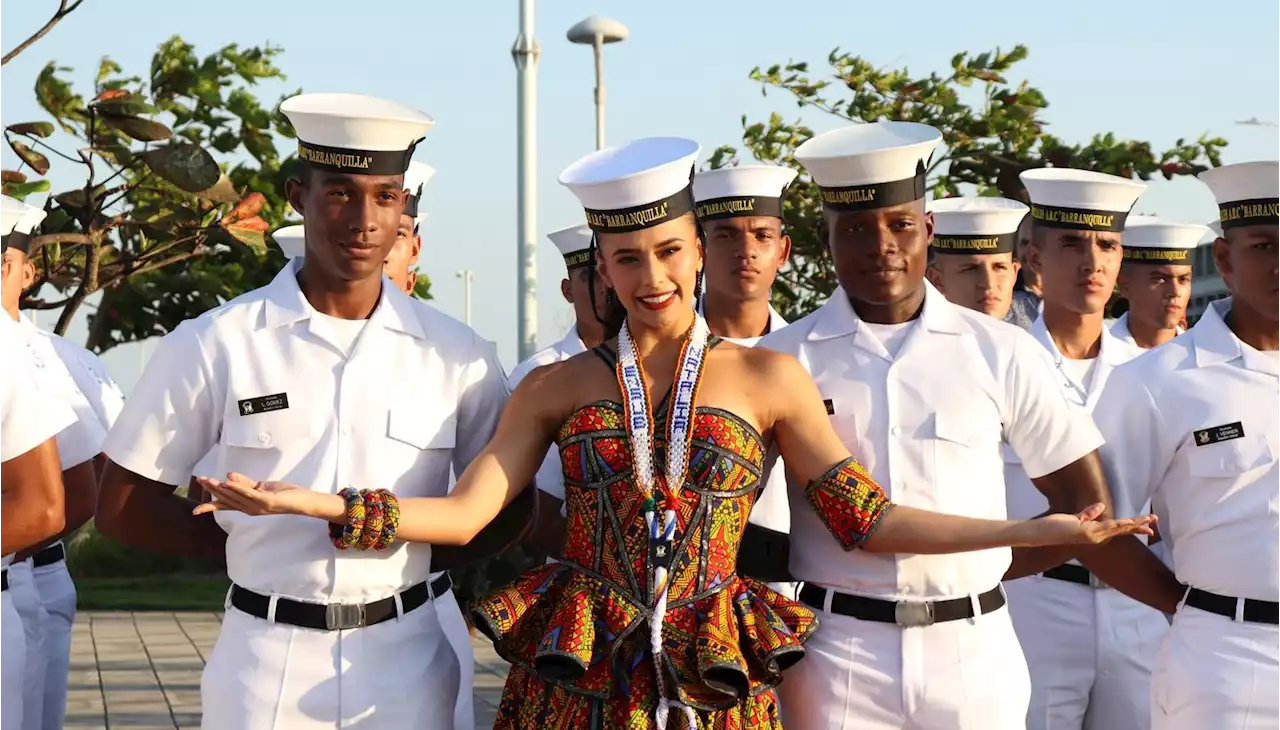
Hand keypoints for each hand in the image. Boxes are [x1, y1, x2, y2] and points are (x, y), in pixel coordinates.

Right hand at [192, 472, 315, 517]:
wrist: (303, 501)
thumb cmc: (284, 494)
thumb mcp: (262, 487)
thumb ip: (246, 483)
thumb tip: (228, 476)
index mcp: (247, 506)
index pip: (226, 505)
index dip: (211, 505)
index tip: (195, 510)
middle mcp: (250, 509)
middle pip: (227, 499)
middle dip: (213, 489)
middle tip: (200, 480)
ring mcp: (258, 506)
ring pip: (236, 496)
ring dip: (222, 488)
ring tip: (210, 480)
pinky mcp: (267, 501)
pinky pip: (250, 494)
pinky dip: (238, 488)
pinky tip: (228, 482)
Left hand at [1027, 503, 1157, 546]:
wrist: (1042, 533)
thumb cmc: (1056, 527)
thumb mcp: (1075, 518)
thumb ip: (1089, 514)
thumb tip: (1102, 506)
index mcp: (1096, 533)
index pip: (1119, 529)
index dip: (1133, 526)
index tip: (1148, 524)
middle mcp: (1097, 536)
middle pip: (1123, 529)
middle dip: (1139, 526)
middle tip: (1155, 522)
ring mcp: (1092, 535)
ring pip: (1118, 528)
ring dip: (1133, 524)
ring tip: (1148, 520)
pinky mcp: (1086, 532)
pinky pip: (1105, 527)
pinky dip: (1118, 524)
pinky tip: (1128, 521)